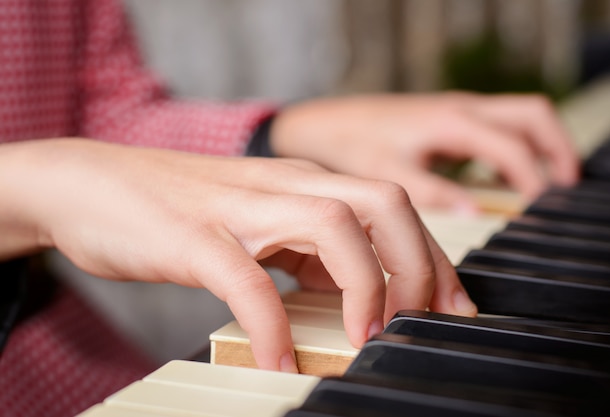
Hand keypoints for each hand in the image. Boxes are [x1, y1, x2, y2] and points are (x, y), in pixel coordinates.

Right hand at [0, 138, 474, 371]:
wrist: (91, 183)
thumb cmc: (178, 209)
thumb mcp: (259, 224)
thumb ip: (307, 250)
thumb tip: (355, 292)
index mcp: (303, 183)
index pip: (393, 207)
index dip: (431, 257)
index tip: (449, 306)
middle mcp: (284, 186)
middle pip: (384, 202)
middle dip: (420, 263)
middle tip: (424, 320)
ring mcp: (240, 208)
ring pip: (334, 225)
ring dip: (366, 286)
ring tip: (365, 339)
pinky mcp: (195, 237)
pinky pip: (249, 281)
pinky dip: (273, 326)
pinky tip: (280, 362)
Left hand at [271, 92, 579, 212]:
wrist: (318, 125)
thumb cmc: (348, 144)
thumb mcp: (390, 174)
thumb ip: (434, 194)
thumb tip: (475, 212)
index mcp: (451, 122)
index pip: (514, 147)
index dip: (534, 179)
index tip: (541, 210)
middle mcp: (459, 110)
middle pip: (532, 116)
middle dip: (557, 148)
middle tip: (563, 189)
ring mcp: (453, 112)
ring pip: (516, 117)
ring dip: (536, 145)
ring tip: (540, 188)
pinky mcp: (443, 120)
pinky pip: (493, 127)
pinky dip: (509, 148)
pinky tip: (498, 178)